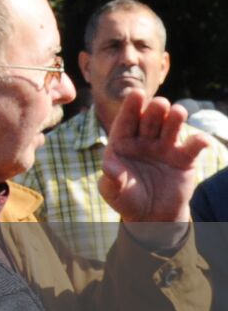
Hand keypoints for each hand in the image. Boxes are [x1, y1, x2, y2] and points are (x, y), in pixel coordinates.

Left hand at [99, 91, 207, 222]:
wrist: (151, 216)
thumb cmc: (126, 199)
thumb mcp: (113, 191)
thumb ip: (111, 178)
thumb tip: (108, 165)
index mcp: (122, 142)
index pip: (125, 121)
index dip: (131, 107)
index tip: (137, 94)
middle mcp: (144, 140)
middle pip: (149, 120)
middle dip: (154, 110)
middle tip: (160, 103)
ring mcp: (165, 148)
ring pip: (170, 127)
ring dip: (175, 118)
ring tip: (178, 112)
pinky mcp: (184, 160)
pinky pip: (192, 147)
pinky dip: (199, 142)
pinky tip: (201, 141)